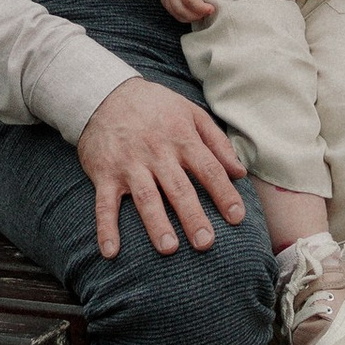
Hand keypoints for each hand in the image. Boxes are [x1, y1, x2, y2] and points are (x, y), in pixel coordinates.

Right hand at [75, 76, 245, 260]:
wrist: (107, 93)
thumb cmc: (156, 107)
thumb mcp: (191, 113)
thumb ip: (217, 143)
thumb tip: (240, 172)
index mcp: (181, 138)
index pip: (208, 169)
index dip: (224, 193)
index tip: (237, 218)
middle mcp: (157, 153)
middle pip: (178, 188)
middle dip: (193, 216)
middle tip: (206, 242)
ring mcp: (129, 165)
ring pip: (146, 197)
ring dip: (156, 224)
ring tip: (169, 248)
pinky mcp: (105, 174)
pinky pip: (105, 205)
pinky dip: (106, 228)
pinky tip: (111, 251)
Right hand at [156, 0, 216, 25]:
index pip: (189, 0)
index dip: (201, 8)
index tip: (211, 8)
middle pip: (180, 9)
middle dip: (195, 15)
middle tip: (206, 12)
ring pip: (172, 11)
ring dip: (186, 16)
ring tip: (199, 13)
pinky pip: (168, 6)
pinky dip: (178, 12)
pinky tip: (187, 11)